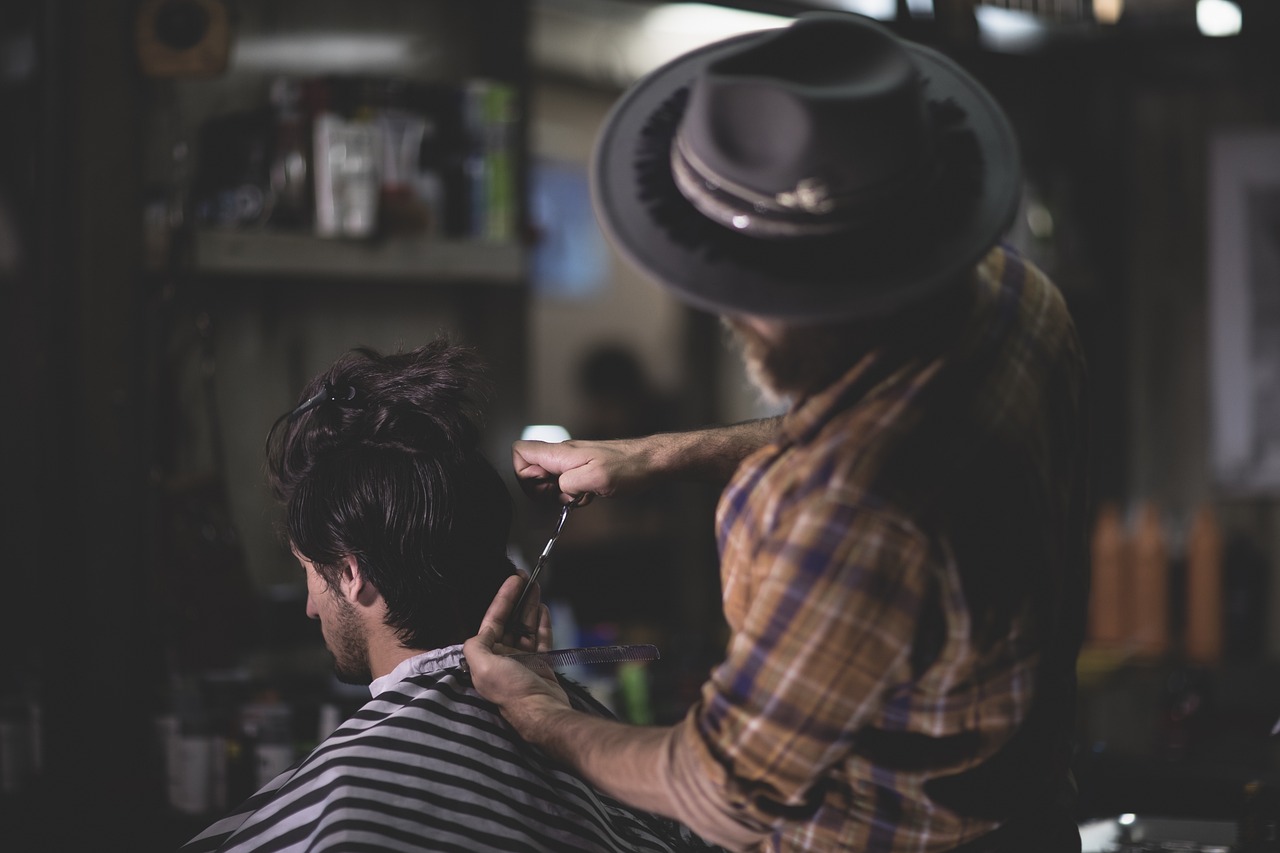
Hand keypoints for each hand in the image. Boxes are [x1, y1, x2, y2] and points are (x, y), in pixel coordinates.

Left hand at [464, 575, 570, 728]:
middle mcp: (503, 659)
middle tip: (526, 579)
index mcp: (487, 658)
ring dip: (531, 608)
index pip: (493, 621)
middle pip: (510, 622)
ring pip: (526, 628)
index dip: (503, 599)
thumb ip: (475, 646)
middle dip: (517, 600)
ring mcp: (523, 662)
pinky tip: (543, 609)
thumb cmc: (511, 691)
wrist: (542, 713)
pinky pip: (541, 639)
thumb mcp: (483, 666)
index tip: (514, 580)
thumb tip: (477, 635)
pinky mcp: (541, 666)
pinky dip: (542, 623)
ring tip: (537, 588)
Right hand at [512, 437, 652, 504]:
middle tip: (563, 495)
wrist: (650, 462)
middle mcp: (563, 455)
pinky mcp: (583, 469)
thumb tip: (558, 488)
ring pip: (549, 479)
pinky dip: (573, 494)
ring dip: (559, 494)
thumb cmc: (629, 467)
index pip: (521, 452)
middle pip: (531, 470)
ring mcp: (572, 462)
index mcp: (561, 453)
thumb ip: (569, 482)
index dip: (523, 474)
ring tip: (580, 495)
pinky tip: (589, 495)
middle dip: (541, 490)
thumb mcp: (597, 478)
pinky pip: (566, 483)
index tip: (542, 488)